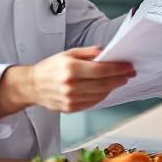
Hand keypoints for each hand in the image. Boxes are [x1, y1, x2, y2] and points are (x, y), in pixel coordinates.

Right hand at [0, 47, 135, 114]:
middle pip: (104, 84)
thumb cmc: (50, 68)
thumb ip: (89, 53)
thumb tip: (106, 53)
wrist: (32, 85)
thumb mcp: (68, 53)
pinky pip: (93, 102)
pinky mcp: (71, 108)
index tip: (128, 67)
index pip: (101, 70)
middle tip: (129, 74)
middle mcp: (71, 86)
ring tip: (119, 80)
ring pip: (100, 95)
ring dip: (113, 87)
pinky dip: (102, 95)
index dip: (118, 69)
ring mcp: (71, 99)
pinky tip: (106, 89)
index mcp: (70, 69)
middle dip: (120, 78)